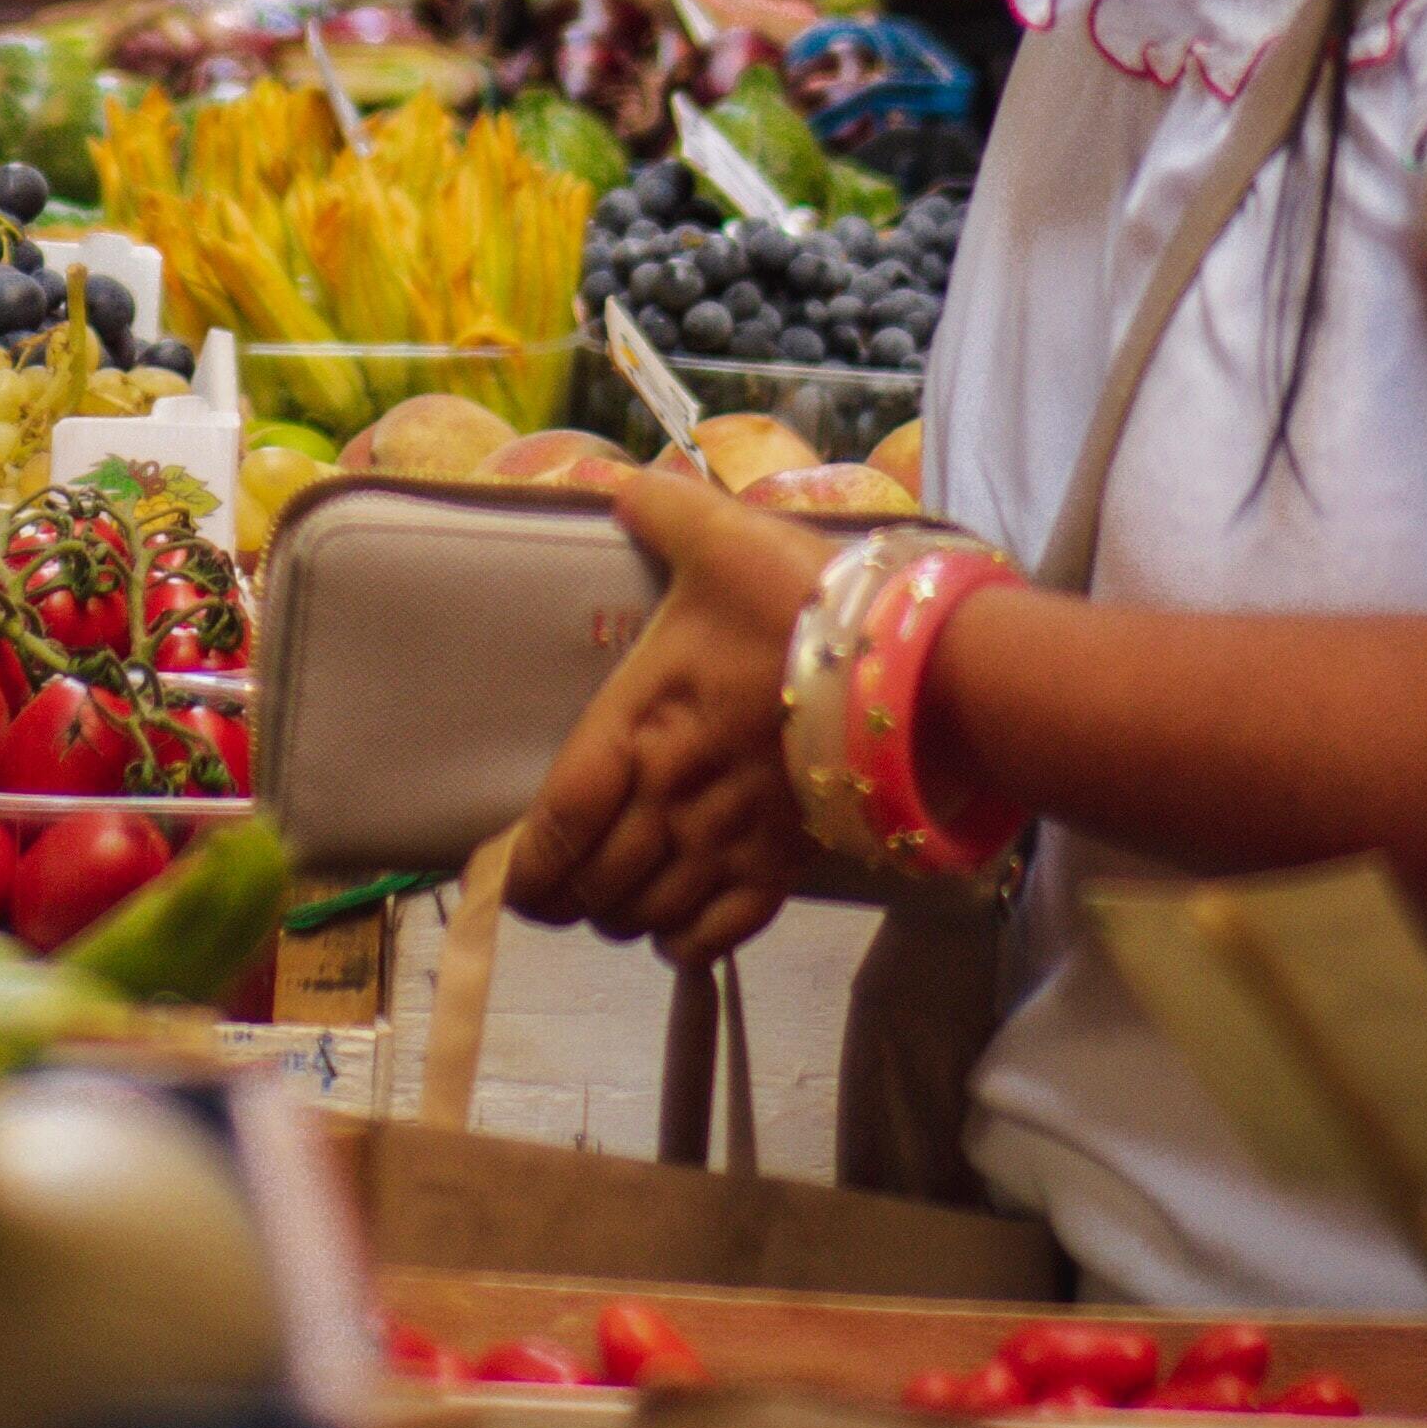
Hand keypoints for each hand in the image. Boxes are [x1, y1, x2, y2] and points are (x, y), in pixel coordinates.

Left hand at [508, 463, 842, 968]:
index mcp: (640, 725)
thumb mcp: (721, 537)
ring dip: (623, 916)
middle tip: (563, 888)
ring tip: (617, 901)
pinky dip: (688, 944)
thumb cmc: (803, 604)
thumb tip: (620, 483)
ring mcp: (731, 841)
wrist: (912, 672)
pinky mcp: (786, 866)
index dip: (528, 864)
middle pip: (596, 883)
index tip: (514, 878)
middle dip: (571, 895)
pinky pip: (719, 936)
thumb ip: (661, 510)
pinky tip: (678, 931)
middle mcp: (674, 799)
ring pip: (649, 915)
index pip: (558, 819)